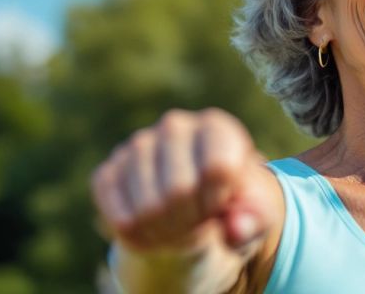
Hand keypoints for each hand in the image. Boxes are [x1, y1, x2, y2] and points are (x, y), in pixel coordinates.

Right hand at [91, 108, 273, 255]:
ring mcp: (137, 146)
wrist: (196, 211)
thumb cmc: (232, 207)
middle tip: (200, 224)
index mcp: (217, 126)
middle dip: (193, 221)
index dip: (220, 200)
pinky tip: (154, 230)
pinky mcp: (107, 173)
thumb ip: (255, 220)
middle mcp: (175, 126)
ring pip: (148, 209)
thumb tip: (237, 229)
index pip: (217, 167)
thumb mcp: (256, 214)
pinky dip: (140, 238)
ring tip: (180, 227)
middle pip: (179, 190)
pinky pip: (120, 218)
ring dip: (167, 234)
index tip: (222, 206)